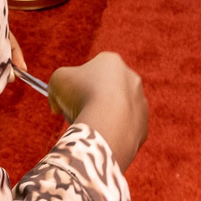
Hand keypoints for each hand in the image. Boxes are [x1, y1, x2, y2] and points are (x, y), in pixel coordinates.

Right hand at [45, 50, 148, 165]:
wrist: (108, 124)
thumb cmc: (81, 96)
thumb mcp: (58, 80)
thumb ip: (57, 84)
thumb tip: (57, 104)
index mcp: (112, 61)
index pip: (92, 70)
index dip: (76, 84)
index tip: (67, 97)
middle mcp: (131, 78)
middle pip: (106, 90)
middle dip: (92, 100)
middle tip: (78, 113)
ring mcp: (140, 103)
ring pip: (116, 111)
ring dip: (104, 117)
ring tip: (90, 128)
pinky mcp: (143, 126)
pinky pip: (123, 130)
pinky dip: (112, 134)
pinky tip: (102, 138)